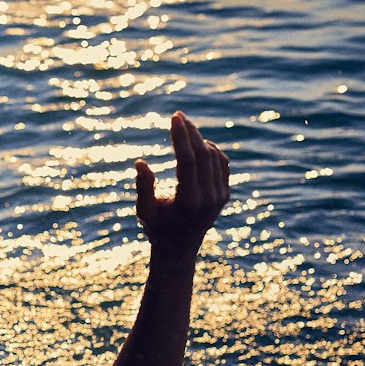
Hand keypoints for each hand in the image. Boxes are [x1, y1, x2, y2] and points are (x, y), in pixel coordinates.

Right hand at [134, 111, 229, 253]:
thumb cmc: (156, 228)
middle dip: (190, 132)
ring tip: (185, 128)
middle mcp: (208, 199)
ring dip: (199, 139)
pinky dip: (211, 150)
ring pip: (213, 157)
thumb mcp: (144, 211)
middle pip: (203, 154)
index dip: (181, 137)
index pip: (188, 161)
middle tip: (179, 116)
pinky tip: (199, 143)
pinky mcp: (224, 195)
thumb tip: (140, 162)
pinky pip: (221, 164)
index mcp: (188, 202)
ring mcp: (219, 197)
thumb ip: (143, 187)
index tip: (174, 118)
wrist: (179, 249)